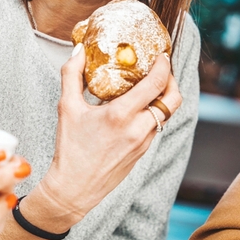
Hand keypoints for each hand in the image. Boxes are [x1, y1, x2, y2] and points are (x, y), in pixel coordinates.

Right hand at [30, 50, 182, 229]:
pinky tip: (137, 109)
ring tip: (150, 87)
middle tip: (163, 70)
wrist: (74, 189)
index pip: (156, 84)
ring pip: (166, 115)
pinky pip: (155, 128)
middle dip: (172, 81)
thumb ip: (72, 75)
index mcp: (121, 115)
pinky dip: (153, 114)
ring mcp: (143, 143)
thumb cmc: (70, 149)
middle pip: (173, 100)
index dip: (164, 66)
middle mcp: (138, 129)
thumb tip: (78, 51)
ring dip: (163, 98)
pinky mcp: (142, 153)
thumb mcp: (67, 108)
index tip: (162, 56)